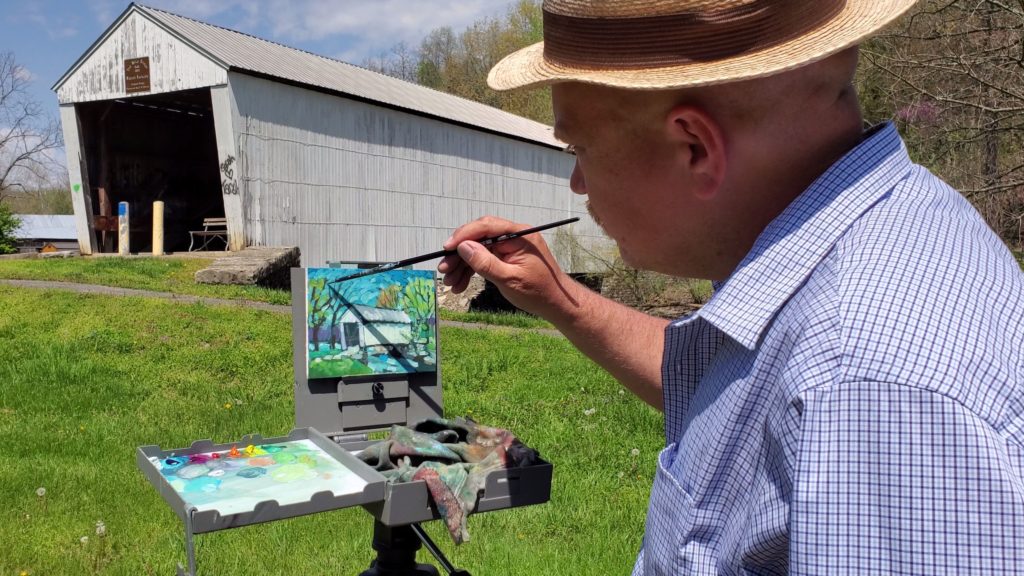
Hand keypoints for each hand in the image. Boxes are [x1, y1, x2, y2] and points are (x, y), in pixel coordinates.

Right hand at [437, 216, 580, 320]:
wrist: (556, 304)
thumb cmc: (538, 293)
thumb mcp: (509, 279)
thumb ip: (485, 262)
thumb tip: (463, 247)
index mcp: (520, 235)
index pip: (487, 226)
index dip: (464, 235)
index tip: (447, 248)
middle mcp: (514, 236)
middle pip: (479, 238)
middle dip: (459, 254)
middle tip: (443, 269)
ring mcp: (510, 246)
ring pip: (478, 250)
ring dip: (462, 266)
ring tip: (450, 283)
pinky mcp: (506, 257)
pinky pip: (485, 259)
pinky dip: (472, 271)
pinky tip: (460, 284)